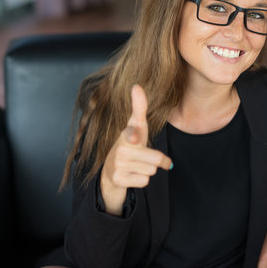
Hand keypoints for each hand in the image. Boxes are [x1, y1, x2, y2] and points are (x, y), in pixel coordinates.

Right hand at [100, 85, 172, 215]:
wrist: (110, 171)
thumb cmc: (129, 145)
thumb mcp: (135, 127)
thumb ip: (139, 108)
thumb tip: (137, 86)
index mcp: (126, 134)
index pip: (132, 133)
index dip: (134, 135)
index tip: (135, 137)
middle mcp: (120, 149)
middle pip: (156, 159)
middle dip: (156, 160)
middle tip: (144, 157)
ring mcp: (118, 165)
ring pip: (151, 171)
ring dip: (147, 170)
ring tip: (136, 165)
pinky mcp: (118, 179)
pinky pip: (144, 181)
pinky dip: (141, 180)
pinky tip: (131, 175)